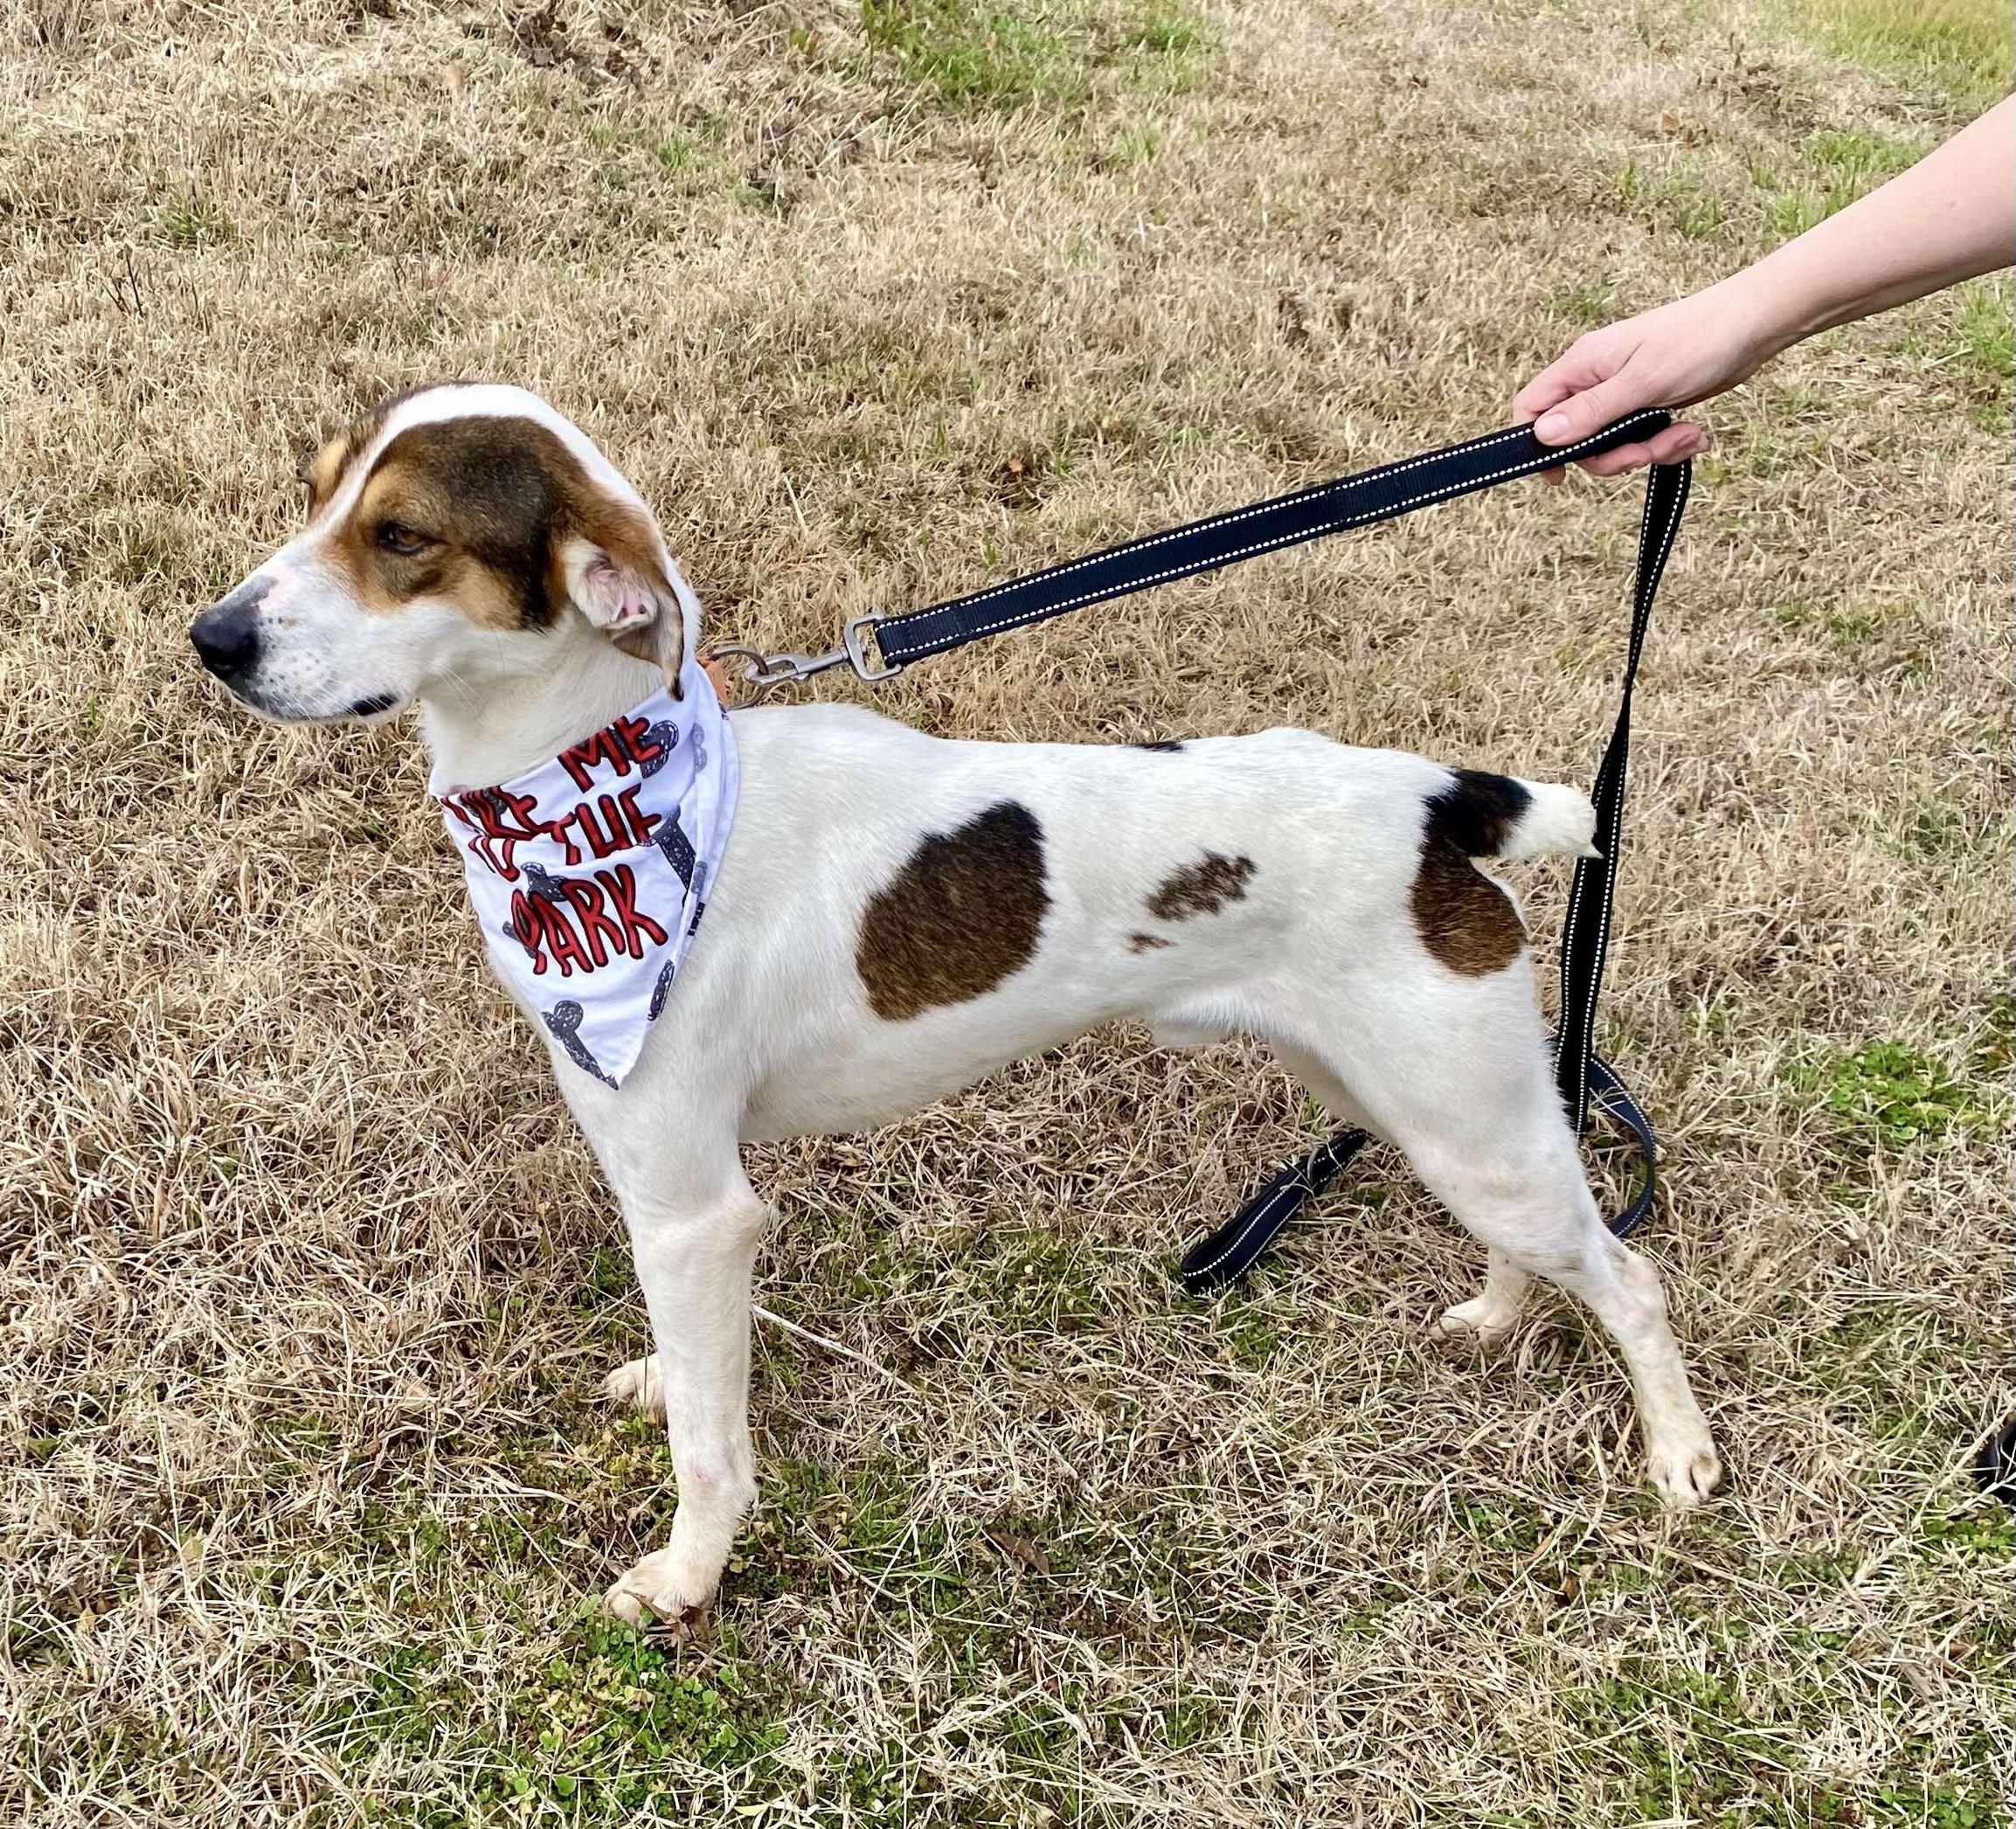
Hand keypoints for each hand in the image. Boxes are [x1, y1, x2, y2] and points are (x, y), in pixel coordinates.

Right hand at [1512, 283, 1773, 481]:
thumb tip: (1542, 436)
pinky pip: (1641, 440)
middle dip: (1610, 456)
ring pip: (1611, 445)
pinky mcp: (1648, 403)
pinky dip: (1666, 445)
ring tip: (1684, 437)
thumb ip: (1592, 412)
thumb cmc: (1699, 341)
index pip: (1532, 407)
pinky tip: (1694, 434)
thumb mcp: (1642, 382)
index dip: (1535, 445)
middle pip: (1575, 438)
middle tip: (1643, 453)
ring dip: (1647, 452)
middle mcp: (1595, 379)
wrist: (1754, 324)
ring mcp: (1622, 392)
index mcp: (1582, 365)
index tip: (1560, 475)